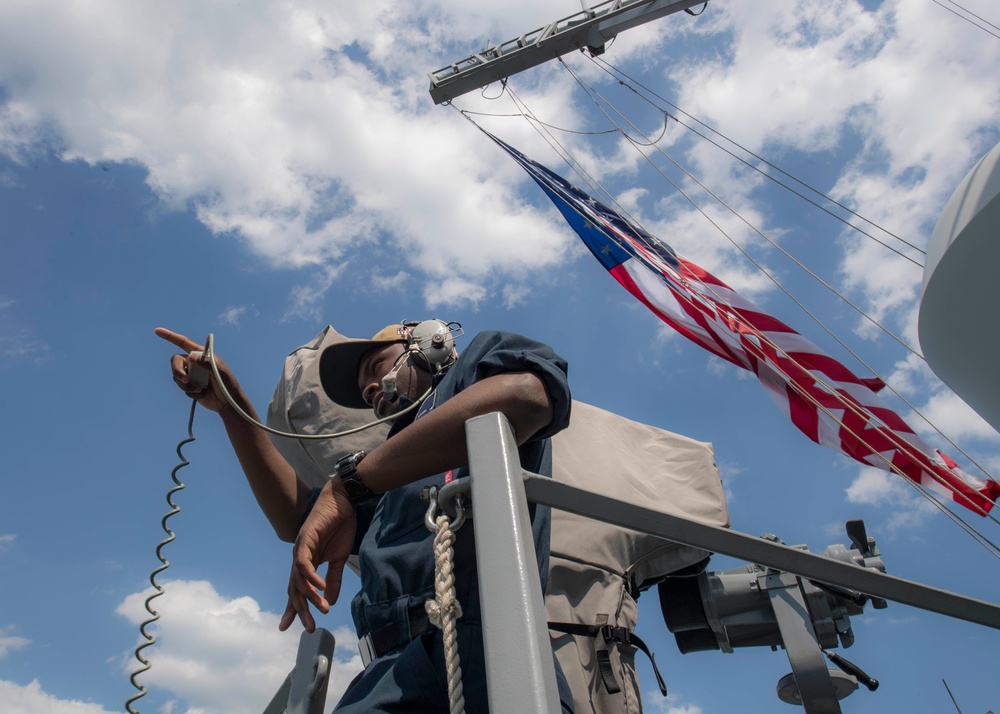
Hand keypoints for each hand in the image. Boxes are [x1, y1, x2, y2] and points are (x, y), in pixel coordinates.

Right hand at [155, 327, 234, 412]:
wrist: (227, 402)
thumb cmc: (227, 384)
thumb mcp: (220, 372)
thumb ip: (206, 364)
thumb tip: (190, 356)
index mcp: (202, 354)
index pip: (183, 343)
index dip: (170, 336)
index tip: (157, 331)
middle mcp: (194, 362)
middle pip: (175, 361)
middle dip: (177, 371)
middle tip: (185, 379)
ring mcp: (191, 374)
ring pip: (177, 377)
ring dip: (187, 385)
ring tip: (201, 389)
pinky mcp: (189, 386)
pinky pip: (182, 387)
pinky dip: (191, 392)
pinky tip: (202, 394)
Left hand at [279, 480, 356, 632]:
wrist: (344, 501)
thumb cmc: (340, 526)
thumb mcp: (339, 558)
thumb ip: (334, 579)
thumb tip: (329, 601)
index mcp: (307, 563)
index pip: (297, 589)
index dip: (293, 608)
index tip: (288, 627)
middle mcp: (299, 558)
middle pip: (294, 589)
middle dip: (300, 610)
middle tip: (308, 628)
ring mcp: (300, 548)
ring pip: (298, 579)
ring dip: (309, 596)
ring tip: (322, 609)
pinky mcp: (305, 538)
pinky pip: (304, 562)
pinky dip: (310, 576)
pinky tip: (319, 586)